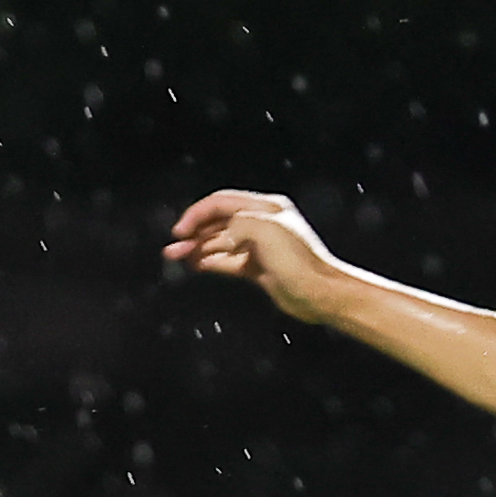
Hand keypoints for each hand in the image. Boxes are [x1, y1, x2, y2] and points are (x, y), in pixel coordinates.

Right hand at [162, 190, 352, 322]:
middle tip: (173, 247)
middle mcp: (261, 223)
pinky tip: (194, 265)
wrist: (322, 294)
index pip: (221, 202)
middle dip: (194, 233)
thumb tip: (221, 238)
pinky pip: (227, 261)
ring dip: (197, 248)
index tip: (181, 230)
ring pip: (220, 243)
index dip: (198, 213)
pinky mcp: (258, 268)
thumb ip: (237, 225)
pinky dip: (210, 261)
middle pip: (218, 222)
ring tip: (175, 256)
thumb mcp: (266, 230)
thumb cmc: (300, 262)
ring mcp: (259, 246)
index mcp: (265, 207)